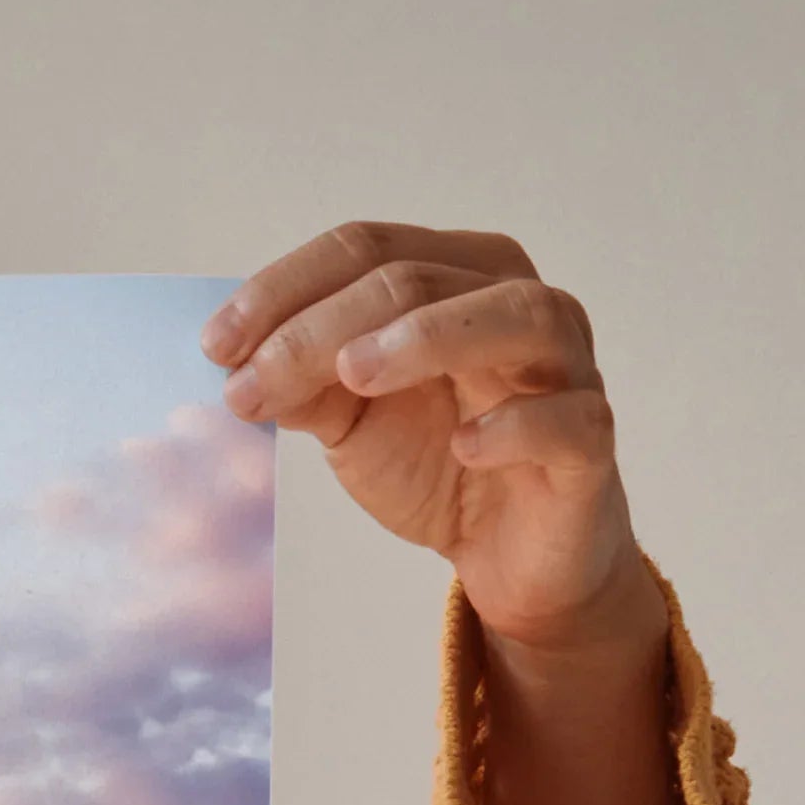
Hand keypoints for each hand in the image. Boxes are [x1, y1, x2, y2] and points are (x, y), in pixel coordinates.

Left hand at [209, 222, 690, 804]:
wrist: (509, 555)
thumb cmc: (438, 462)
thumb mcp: (352, 420)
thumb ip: (304, 382)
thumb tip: (236, 361)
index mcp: (456, 277)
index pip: (367, 249)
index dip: (285, 289)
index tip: (214, 346)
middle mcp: (517, 303)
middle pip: (418, 278)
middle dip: (322, 328)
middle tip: (250, 382)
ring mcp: (565, 368)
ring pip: (513, 316)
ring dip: (427, 337)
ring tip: (353, 374)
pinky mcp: (589, 443)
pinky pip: (567, 418)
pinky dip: (515, 425)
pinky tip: (464, 444)